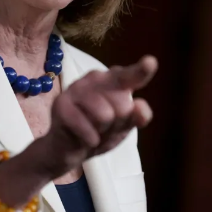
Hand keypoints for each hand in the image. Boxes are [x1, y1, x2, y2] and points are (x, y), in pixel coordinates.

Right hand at [37, 55, 157, 178]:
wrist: (68, 149)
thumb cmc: (99, 132)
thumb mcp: (123, 128)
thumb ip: (137, 117)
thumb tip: (140, 105)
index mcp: (114, 80)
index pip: (130, 76)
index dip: (141, 70)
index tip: (150, 62)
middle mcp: (95, 78)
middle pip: (122, 105)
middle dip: (117, 124)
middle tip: (104, 126)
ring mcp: (76, 88)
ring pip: (104, 115)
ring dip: (101, 131)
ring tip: (92, 129)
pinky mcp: (61, 104)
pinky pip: (86, 127)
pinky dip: (89, 139)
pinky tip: (83, 138)